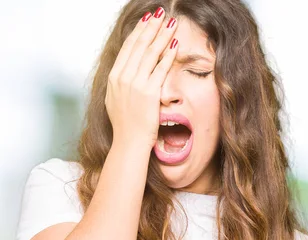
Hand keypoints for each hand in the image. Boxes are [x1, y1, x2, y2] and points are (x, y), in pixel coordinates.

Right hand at [105, 7, 178, 150]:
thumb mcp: (116, 99)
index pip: (128, 47)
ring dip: (162, 35)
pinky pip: (160, 69)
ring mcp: (135, 84)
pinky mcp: (149, 93)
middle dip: (152, 27)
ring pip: (151, 53)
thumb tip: (126, 71)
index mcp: (114, 76)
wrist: (129, 142)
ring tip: (171, 23)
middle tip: (161, 13)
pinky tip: (175, 44)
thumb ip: (122, 83)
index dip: (139, 31)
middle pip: (140, 45)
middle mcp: (123, 77)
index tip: (147, 20)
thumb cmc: (125, 124)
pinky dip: (168, 55)